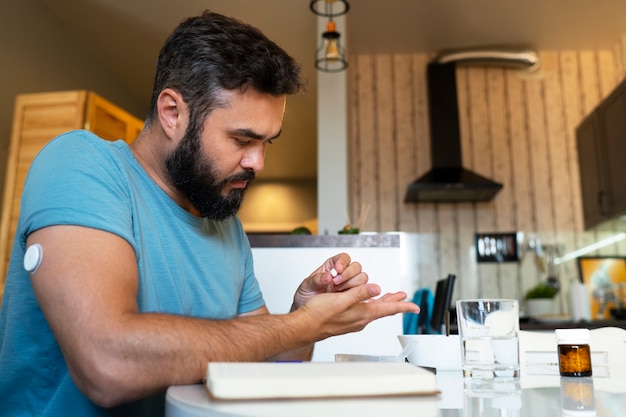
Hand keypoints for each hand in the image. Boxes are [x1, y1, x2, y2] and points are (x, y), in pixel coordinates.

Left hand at [291, 253, 367, 309]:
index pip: (344, 258)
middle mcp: (342, 275)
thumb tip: (327, 276)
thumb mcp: (306, 286)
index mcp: (331, 267)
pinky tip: (348, 298)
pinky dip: (359, 294)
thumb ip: (315, 280)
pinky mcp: (353, 297)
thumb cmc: (306, 297)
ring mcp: (348, 286)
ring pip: (362, 278)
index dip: (343, 261)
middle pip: (356, 267)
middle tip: (336, 283)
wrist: (307, 314)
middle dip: (348, 274)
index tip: (338, 269)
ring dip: (353, 284)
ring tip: (339, 291)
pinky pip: (363, 292)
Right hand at [296, 281, 419, 338]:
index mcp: (362, 313)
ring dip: (383, 302)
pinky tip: (369, 302)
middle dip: (395, 302)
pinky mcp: (346, 320)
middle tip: (405, 298)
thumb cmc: (319, 314)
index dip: (403, 306)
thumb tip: (377, 289)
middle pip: (383, 309)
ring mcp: (354, 320)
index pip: (388, 309)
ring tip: (391, 297)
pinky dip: (371, 304)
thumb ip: (360, 294)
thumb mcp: (341, 300)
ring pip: (374, 310)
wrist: (305, 326)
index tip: (415, 306)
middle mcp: (360, 319)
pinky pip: (364, 311)